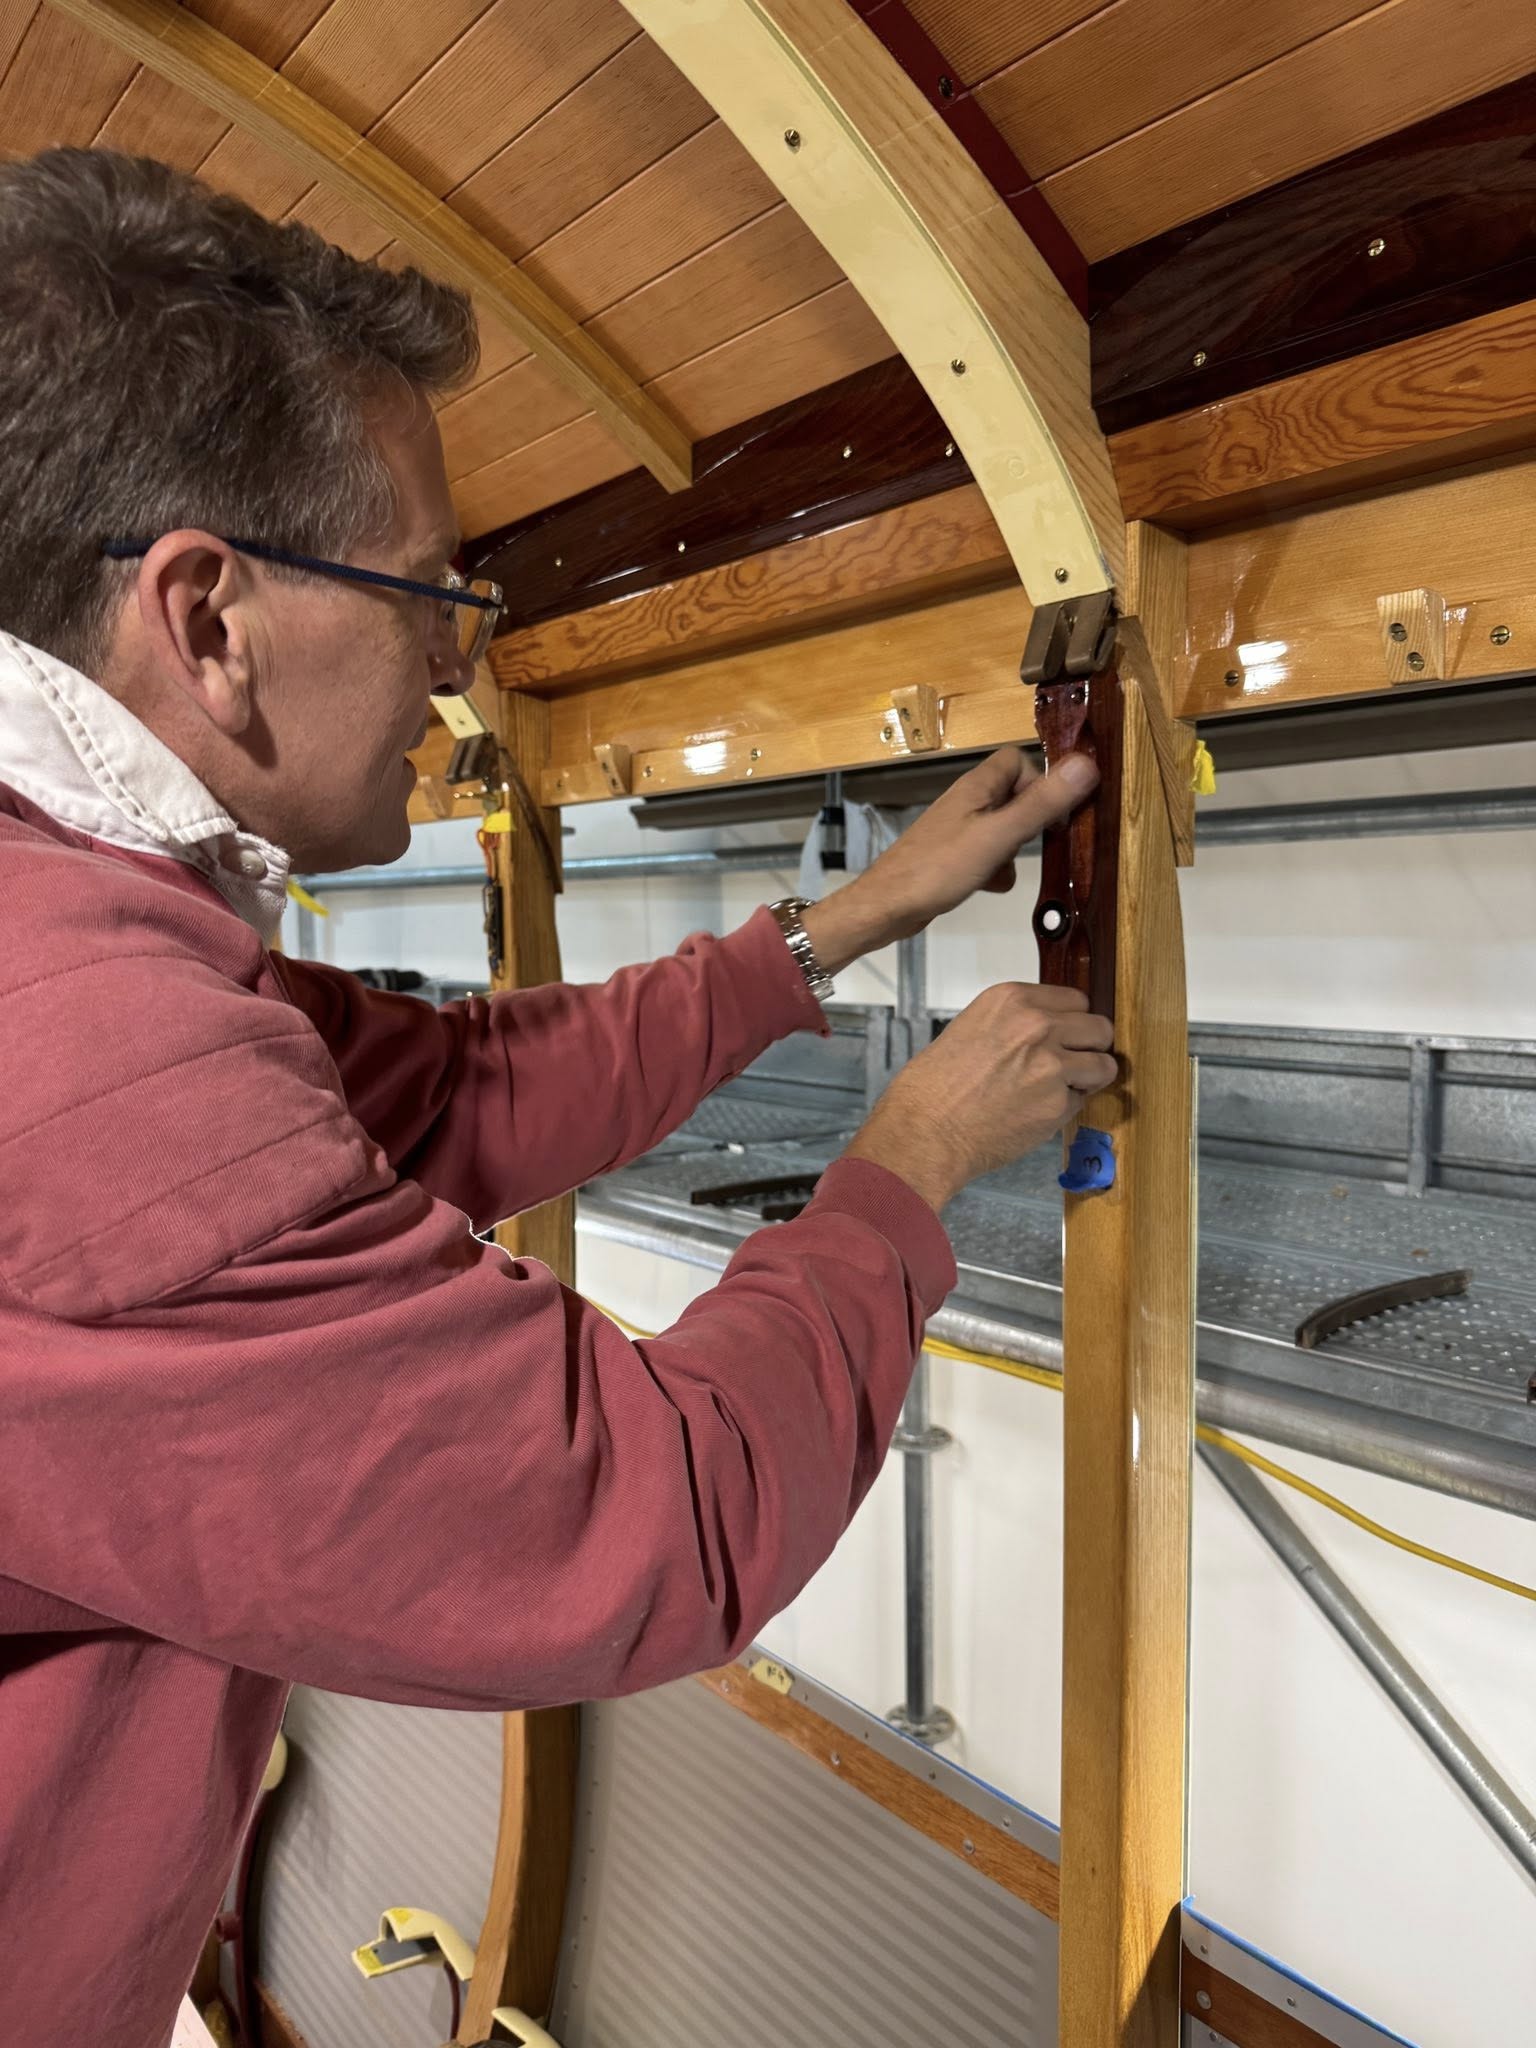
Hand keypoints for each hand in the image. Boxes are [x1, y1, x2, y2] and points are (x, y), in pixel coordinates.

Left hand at [800, 747, 1097, 974]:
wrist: (887, 907)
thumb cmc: (939, 869)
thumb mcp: (999, 836)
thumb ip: (1041, 804)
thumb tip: (1086, 765)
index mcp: (976, 787)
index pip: (1017, 761)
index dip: (1040, 781)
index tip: (1055, 812)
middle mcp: (966, 802)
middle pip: (1013, 795)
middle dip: (1032, 820)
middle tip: (1041, 844)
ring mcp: (957, 829)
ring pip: (1001, 828)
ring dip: (1014, 849)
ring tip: (1011, 868)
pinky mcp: (951, 856)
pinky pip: (986, 854)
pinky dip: (995, 869)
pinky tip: (991, 887)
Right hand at [842, 983, 1117, 1211]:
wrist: (924, 1132)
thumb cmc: (932, 1089)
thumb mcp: (970, 1029)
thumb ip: (1013, 1025)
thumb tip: (1045, 1033)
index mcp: (1011, 1000)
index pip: (1076, 998)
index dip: (1073, 1021)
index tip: (1067, 1035)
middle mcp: (1037, 1024)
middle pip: (1099, 1026)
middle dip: (1090, 1046)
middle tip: (1072, 1062)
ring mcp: (1052, 1064)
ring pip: (1104, 1064)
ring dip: (1090, 1078)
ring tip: (1063, 1089)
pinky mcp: (1058, 1103)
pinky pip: (1083, 1100)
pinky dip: (1068, 1108)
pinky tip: (1038, 1112)